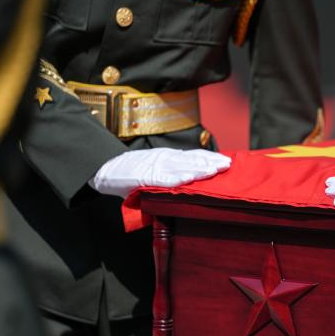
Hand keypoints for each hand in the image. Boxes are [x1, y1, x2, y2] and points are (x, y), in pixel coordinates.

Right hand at [89, 148, 230, 197]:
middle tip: (227, 165)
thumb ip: (172, 173)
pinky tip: (188, 179)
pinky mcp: (145, 176)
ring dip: (198, 169)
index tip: (226, 160)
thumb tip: (193, 178)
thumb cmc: (132, 172)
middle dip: (210, 162)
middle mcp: (165, 158)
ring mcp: (155, 166)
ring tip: (214, 170)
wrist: (107, 170)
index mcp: (168, 156)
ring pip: (181, 167)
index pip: (194, 156)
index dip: (210, 157)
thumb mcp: (156, 167)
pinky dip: (176, 178)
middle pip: (191, 160)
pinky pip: (164, 178)